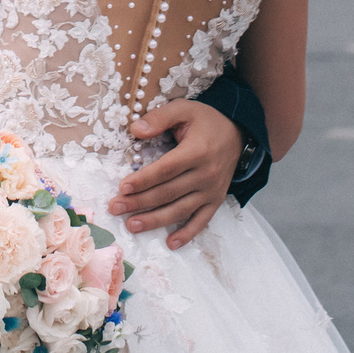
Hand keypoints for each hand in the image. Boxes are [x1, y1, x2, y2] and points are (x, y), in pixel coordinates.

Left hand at [109, 100, 241, 248]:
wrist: (238, 134)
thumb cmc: (206, 121)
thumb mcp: (184, 109)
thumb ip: (159, 118)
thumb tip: (135, 129)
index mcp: (197, 151)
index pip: (166, 170)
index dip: (144, 180)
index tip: (123, 187)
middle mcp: (206, 174)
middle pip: (168, 192)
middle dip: (139, 202)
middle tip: (115, 208)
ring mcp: (212, 190)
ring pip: (181, 210)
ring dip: (155, 220)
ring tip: (132, 226)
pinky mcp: (216, 200)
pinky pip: (202, 221)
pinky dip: (187, 234)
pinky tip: (171, 243)